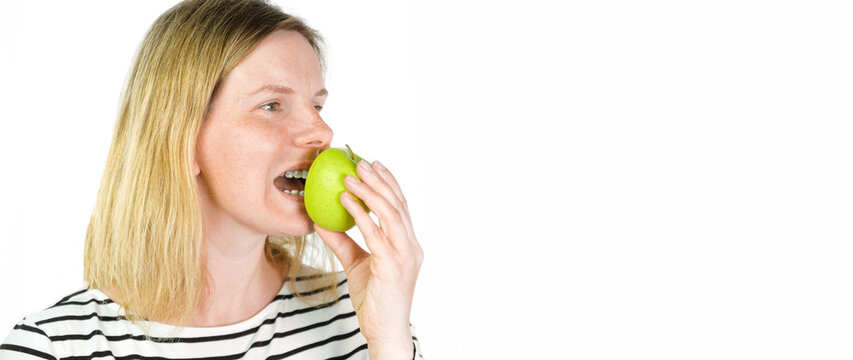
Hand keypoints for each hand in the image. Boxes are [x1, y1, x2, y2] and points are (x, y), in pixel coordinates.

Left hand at [313, 159, 422, 356]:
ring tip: (350, 177)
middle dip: (379, 180)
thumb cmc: (374, 300)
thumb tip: (321, 221)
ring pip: (390, 213)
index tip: (373, 165)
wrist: (384, 331)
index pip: (401, 206)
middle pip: (398, 204)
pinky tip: (344, 202)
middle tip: (360, 163)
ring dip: (369, 191)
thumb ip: (343, 243)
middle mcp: (411, 246)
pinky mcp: (393, 266)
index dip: (389, 183)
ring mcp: (405, 256)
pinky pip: (375, 233)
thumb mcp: (357, 264)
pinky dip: (360, 214)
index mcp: (408, 245)